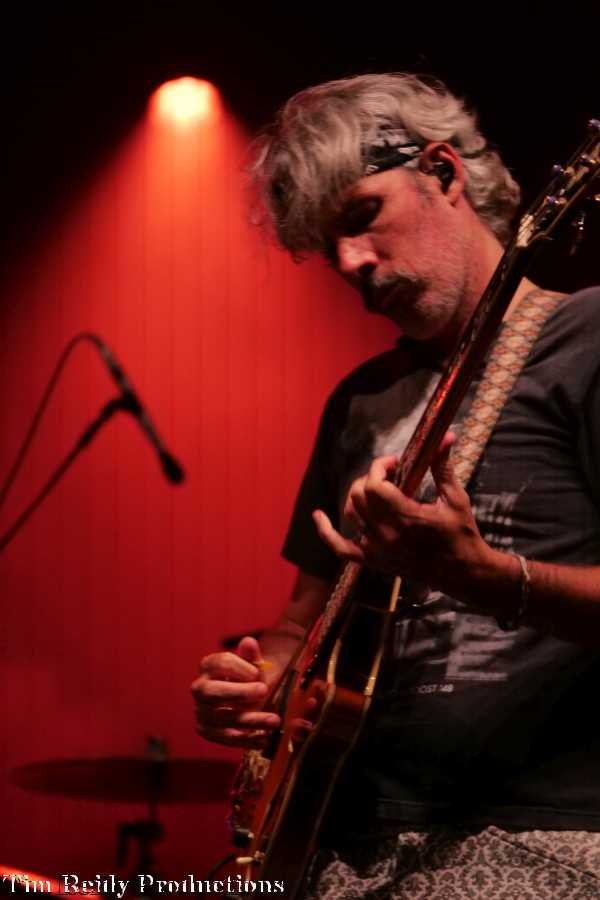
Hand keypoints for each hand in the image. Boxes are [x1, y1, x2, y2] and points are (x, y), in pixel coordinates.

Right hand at [191, 636, 280, 749]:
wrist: (248, 699)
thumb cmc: (249, 679)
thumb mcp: (253, 667)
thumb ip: (251, 656)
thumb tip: (249, 642)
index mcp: (209, 666)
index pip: (218, 663)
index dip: (238, 668)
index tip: (257, 673)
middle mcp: (200, 689)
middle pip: (210, 691)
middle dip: (238, 692)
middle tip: (264, 691)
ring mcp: (202, 711)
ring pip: (221, 718)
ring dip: (250, 720)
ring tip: (274, 720)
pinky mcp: (208, 731)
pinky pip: (225, 738)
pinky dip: (246, 740)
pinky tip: (264, 738)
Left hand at [313, 434, 496, 599]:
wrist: (463, 573)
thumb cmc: (462, 536)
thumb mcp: (455, 499)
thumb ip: (443, 467)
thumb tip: (445, 437)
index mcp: (406, 517)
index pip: (375, 484)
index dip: (380, 466)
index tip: (396, 462)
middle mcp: (386, 534)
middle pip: (359, 495)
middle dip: (371, 478)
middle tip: (390, 475)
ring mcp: (377, 550)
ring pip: (350, 513)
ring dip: (357, 495)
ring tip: (374, 489)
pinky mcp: (374, 562)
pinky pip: (341, 548)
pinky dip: (326, 532)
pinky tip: (318, 517)